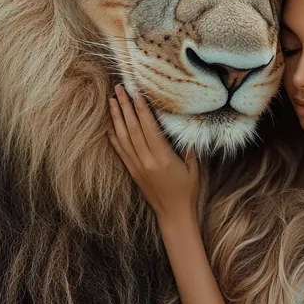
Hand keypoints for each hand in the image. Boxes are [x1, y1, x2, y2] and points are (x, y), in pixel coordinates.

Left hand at [107, 85, 198, 223]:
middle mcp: (146, 161)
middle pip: (132, 129)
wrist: (173, 215)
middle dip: (125, 107)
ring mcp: (137, 167)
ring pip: (123, 137)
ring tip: (111, 101)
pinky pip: (120, 151)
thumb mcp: (194, 168)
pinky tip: (110, 125)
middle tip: (118, 89)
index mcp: (162, 158)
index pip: (148, 128)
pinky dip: (113, 137)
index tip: (137, 93)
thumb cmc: (187, 191)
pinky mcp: (132, 172)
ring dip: (116, 118)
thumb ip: (189, 148)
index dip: (142, 109)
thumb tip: (185, 127)